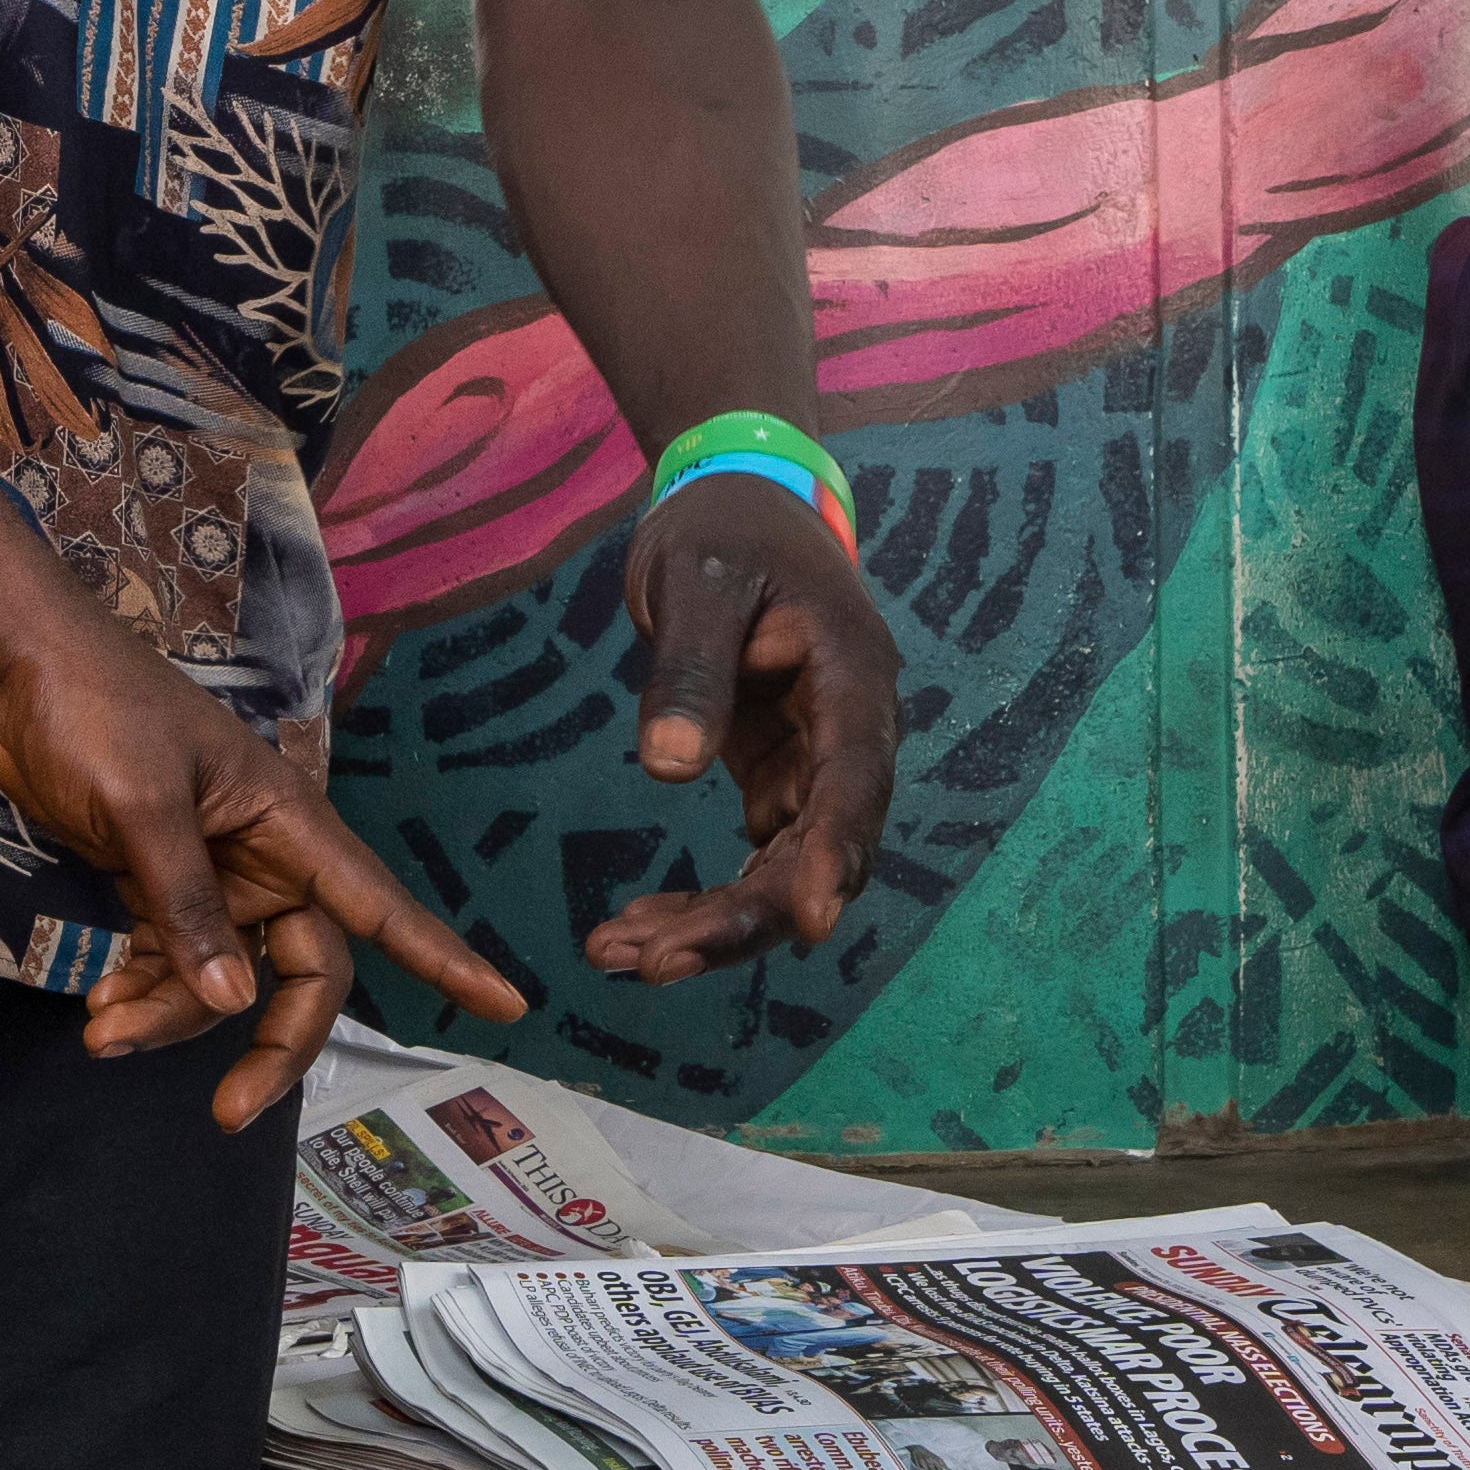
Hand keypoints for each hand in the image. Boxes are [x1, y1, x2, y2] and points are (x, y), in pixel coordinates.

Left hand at [0, 583, 528, 1127]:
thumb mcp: (142, 806)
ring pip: (224, 980)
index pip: (381, 905)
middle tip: (228, 1111)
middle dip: (271, 1044)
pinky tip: (102, 1008)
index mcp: (288, 825)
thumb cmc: (96, 713)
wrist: (18, 668)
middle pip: (303, 972)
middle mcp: (266, 859)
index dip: (444, 958)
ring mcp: (213, 875)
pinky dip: (145, 994)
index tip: (506, 1004)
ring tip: (103, 1033)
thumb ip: (187, 903)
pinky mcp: (157, 884)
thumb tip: (235, 1001)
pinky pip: (174, 963)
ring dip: (173, 1019)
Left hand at [592, 470, 899, 982]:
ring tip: (617, 956)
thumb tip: (671, 768)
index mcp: (851, 675)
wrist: (737, 506)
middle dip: (744, 915)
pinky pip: (754, 858)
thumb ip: (690, 669)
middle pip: (816, 847)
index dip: (834, 851)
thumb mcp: (696, 579)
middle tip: (654, 963)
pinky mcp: (779, 778)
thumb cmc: (723, 529)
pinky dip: (701, 900)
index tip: (809, 921)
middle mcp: (849, 734)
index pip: (853, 776)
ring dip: (713, 924)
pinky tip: (634, 934)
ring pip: (784, 868)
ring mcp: (816, 764)